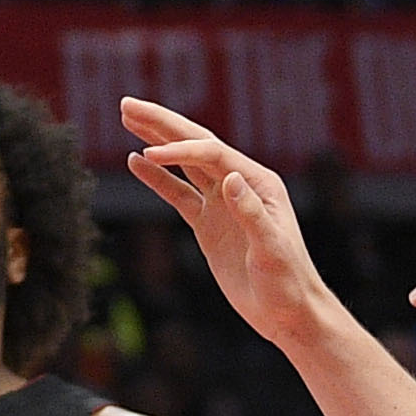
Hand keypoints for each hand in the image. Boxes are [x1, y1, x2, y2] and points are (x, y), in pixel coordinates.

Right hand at [119, 105, 343, 350]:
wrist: (287, 312)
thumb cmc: (287, 282)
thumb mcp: (272, 250)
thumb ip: (252, 214)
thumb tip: (231, 179)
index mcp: (258, 183)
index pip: (213, 154)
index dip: (180, 150)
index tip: (149, 152)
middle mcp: (240, 184)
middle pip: (195, 144)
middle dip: (162, 123)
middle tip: (128, 103)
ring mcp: (221, 203)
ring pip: (183, 163)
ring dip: (156, 140)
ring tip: (128, 118)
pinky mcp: (208, 223)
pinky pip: (177, 193)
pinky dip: (156, 177)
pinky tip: (135, 161)